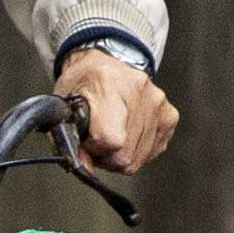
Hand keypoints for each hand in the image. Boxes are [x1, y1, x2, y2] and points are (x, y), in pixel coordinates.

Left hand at [57, 44, 177, 175]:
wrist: (106, 64)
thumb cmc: (84, 83)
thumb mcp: (63, 106)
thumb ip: (68, 139)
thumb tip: (83, 168)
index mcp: (107, 83)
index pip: (110, 139)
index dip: (94, 147)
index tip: (88, 138)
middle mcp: (139, 91)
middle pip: (125, 155)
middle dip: (106, 155)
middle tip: (97, 139)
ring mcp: (158, 104)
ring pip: (138, 159)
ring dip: (121, 154)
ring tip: (111, 134)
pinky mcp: (170, 116)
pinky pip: (150, 153)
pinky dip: (136, 150)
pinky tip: (127, 132)